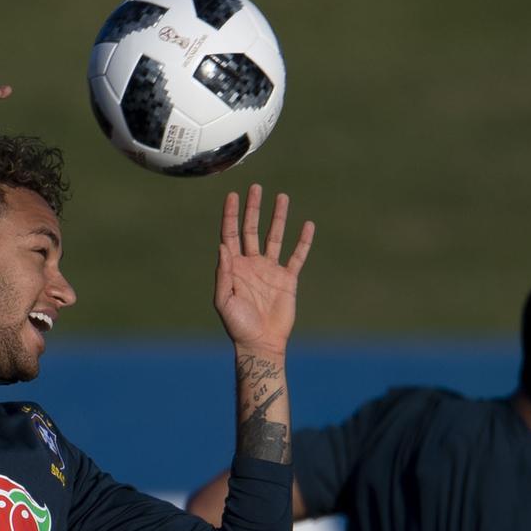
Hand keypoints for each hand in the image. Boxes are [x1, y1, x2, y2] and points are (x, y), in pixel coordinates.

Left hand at [214, 184, 315, 355]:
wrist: (261, 343)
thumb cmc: (237, 325)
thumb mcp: (223, 301)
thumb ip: (223, 274)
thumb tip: (222, 246)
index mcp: (234, 266)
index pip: (231, 234)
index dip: (231, 215)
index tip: (233, 196)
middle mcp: (251, 263)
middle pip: (252, 229)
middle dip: (254, 209)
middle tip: (256, 188)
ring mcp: (270, 270)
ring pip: (275, 237)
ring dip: (278, 217)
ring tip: (282, 197)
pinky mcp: (287, 279)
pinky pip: (296, 256)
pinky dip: (303, 241)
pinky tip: (307, 225)